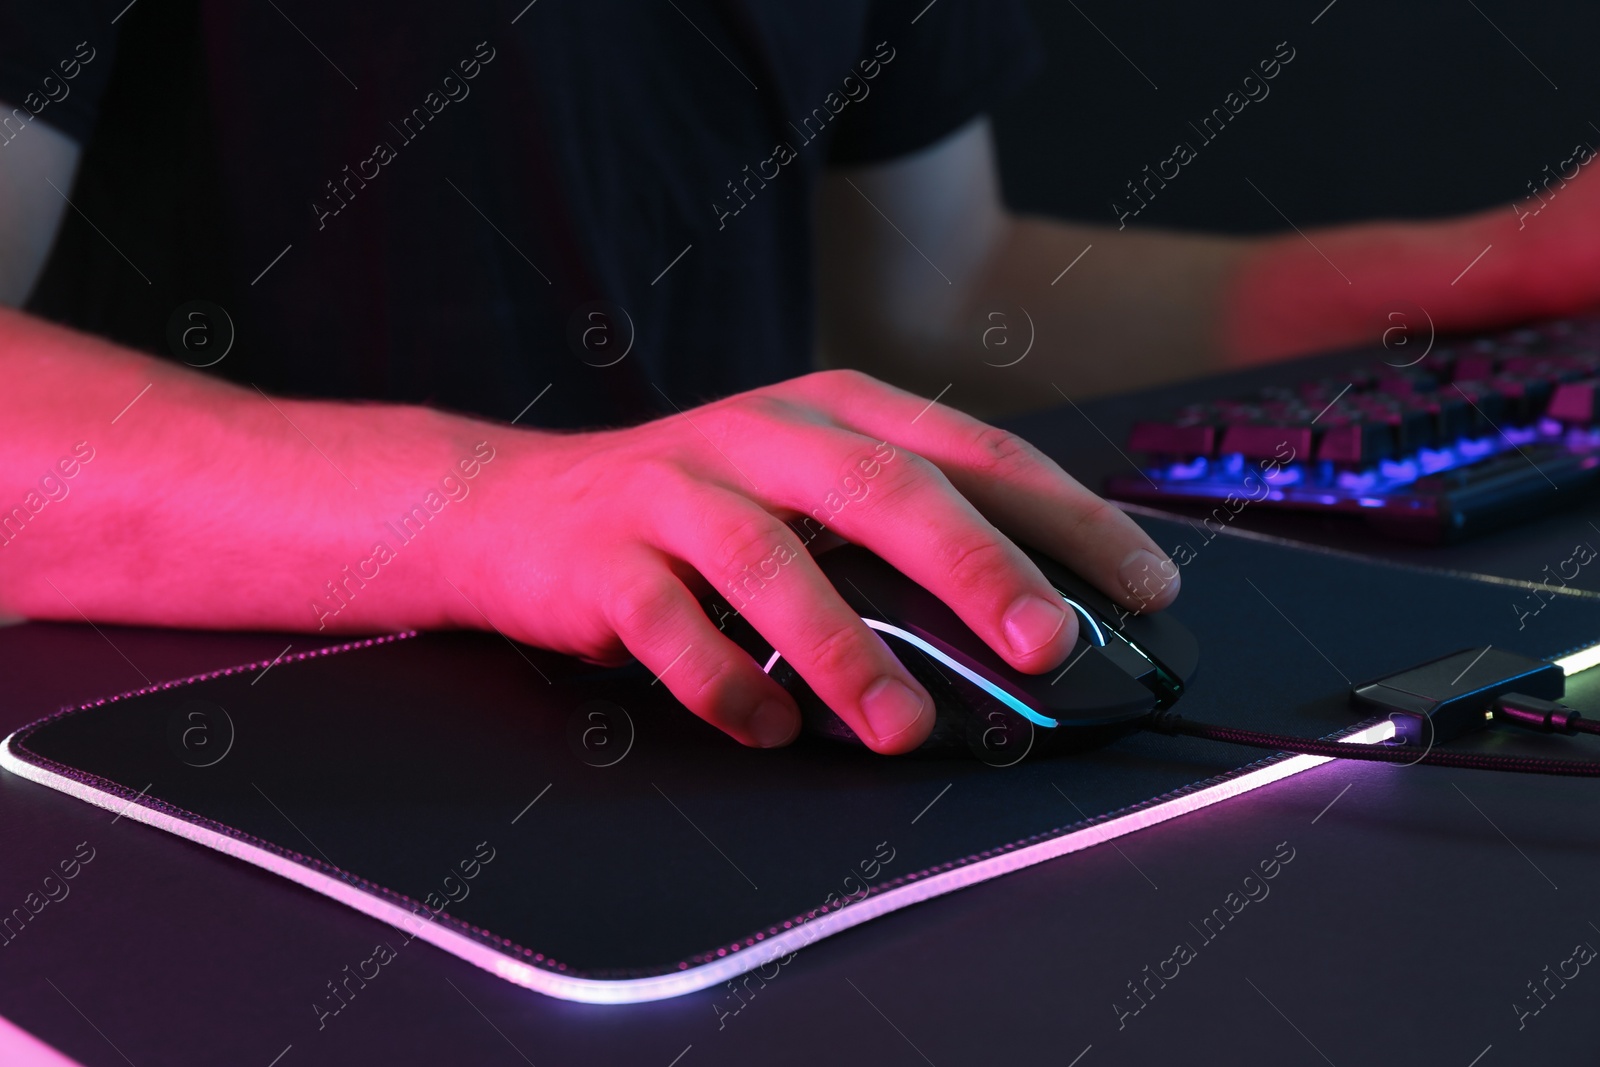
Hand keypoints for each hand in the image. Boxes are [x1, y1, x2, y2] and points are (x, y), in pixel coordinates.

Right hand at [446, 370, 1178, 753]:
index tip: (1144, 584)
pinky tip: (769, 728)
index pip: (971, 451)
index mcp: (830, 410)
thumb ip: (898, 531)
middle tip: (1049, 644)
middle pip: (882, 489)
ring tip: (904, 727)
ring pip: (771, 562)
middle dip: (975, 567)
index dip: (1064, 515)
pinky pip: (668, 627)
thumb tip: (1033, 618)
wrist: (514, 509)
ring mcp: (675, 491)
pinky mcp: (604, 558)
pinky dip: (724, 683)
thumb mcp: (801, 488)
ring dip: (844, 650)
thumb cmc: (690, 510)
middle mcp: (759, 436)